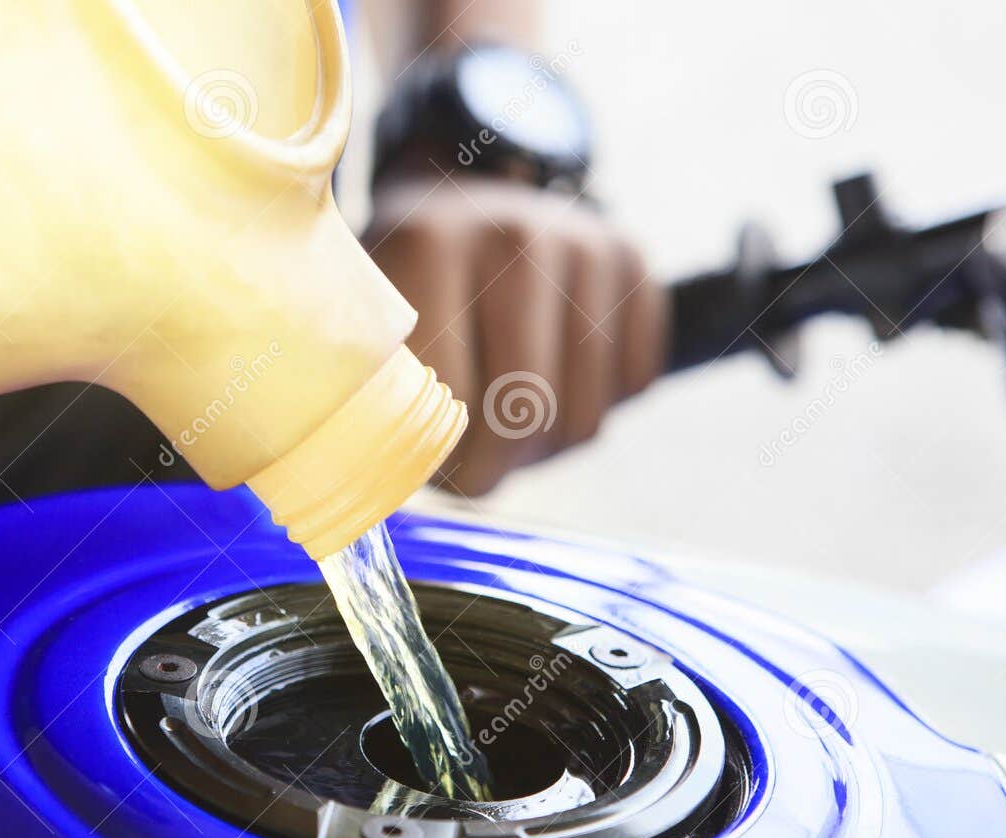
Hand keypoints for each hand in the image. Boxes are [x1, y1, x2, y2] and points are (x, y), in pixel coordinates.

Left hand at [365, 173, 667, 495]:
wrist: (461, 190)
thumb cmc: (407, 277)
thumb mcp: (371, 316)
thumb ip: (378, 387)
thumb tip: (387, 479)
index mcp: (432, 246)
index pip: (454, 399)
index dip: (445, 458)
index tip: (431, 466)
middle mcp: (516, 236)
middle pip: (529, 414)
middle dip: (500, 466)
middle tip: (476, 468)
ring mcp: (583, 243)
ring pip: (585, 414)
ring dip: (548, 447)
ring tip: (510, 426)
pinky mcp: (632, 257)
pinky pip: (634, 382)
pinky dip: (600, 401)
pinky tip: (557, 378)